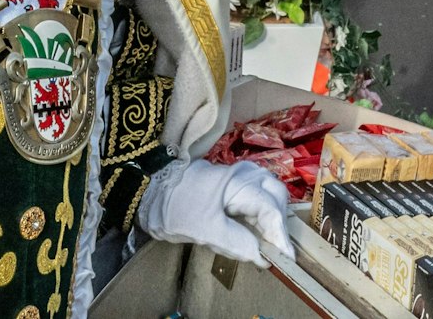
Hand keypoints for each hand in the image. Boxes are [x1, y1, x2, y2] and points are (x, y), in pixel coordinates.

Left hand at [135, 160, 292, 264]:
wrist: (148, 189)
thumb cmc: (174, 207)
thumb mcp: (203, 230)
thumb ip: (235, 243)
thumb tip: (262, 257)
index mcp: (238, 182)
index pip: (270, 208)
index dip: (279, 234)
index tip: (284, 257)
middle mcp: (244, 174)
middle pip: (275, 195)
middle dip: (278, 223)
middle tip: (275, 249)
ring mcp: (239, 176)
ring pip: (268, 194)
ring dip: (270, 218)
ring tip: (265, 242)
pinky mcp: (232, 183)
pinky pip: (256, 196)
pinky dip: (260, 214)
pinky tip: (254, 231)